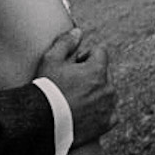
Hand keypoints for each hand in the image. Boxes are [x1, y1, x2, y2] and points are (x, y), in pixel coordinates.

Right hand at [35, 27, 113, 144]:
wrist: (44, 122)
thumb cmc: (46, 89)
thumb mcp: (50, 60)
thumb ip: (65, 42)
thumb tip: (78, 31)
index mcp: (97, 70)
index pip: (100, 52)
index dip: (85, 56)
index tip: (72, 66)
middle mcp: (108, 87)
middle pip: (104, 73)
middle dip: (91, 75)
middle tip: (70, 84)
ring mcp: (109, 106)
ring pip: (107, 93)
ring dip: (96, 93)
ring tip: (74, 101)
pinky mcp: (107, 123)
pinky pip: (109, 113)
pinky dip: (100, 112)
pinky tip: (82, 113)